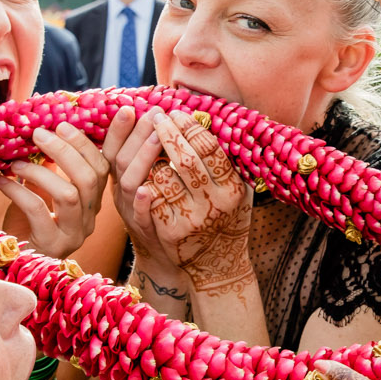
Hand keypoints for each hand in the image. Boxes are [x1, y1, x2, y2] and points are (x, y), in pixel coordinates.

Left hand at [0, 121, 108, 257]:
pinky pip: (38, 210)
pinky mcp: (52, 246)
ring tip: (15, 163)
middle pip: (89, 178)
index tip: (62, 124)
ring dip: (40, 172)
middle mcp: (88, 220)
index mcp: (91, 204)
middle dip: (64, 151)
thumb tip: (42, 132)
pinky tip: (3, 182)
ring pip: (69, 194)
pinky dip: (19, 191)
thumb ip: (48, 167)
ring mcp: (73, 235)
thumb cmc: (25, 224)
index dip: (86, 144)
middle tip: (38, 134)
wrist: (11, 263)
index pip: (102, 169)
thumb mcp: (40, 191)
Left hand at [113, 108, 253, 297]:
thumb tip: (214, 123)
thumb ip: (230, 165)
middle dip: (168, 132)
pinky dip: (144, 179)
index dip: (191, 127)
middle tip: (157, 115)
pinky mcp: (169, 232)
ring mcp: (190, 220)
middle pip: (186, 159)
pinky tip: (141, 166)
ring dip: (151, 153)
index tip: (179, 113)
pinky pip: (151, 198)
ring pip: (163, 177)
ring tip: (147, 138)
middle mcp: (213, 205)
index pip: (210, 149)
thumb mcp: (239, 194)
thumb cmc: (226, 220)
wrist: (216, 266)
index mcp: (232, 190)